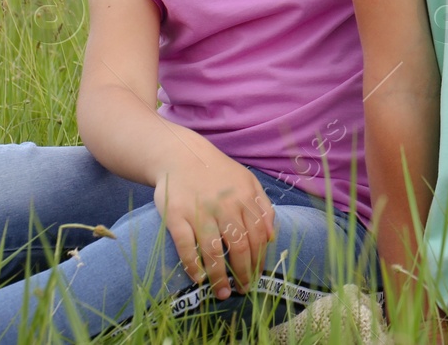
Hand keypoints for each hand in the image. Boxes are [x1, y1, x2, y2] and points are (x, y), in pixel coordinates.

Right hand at [153, 155, 276, 300]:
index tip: (257, 276)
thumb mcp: (247, 182)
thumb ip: (263, 206)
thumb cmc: (218, 172)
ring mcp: (200, 211)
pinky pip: (185, 245)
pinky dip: (192, 265)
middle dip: (243, 273)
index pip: (258, 236)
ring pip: (213, 250)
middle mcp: (225, 205)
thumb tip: (271, 237)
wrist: (181, 155)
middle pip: (239, 246)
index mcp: (245, 197)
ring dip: (219, 276)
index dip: (259, 260)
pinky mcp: (176, 215)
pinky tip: (198, 278)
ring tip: (222, 293)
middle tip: (243, 290)